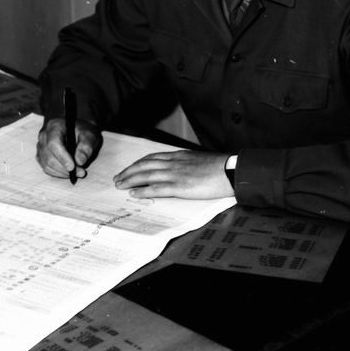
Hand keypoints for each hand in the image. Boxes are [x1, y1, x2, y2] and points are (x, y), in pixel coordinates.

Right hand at [36, 117, 100, 179]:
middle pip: (49, 156)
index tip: (73, 167)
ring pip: (46, 164)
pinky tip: (69, 172)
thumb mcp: (89, 135)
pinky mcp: (41, 155)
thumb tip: (79, 162)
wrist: (77, 129)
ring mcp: (40, 146)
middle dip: (64, 168)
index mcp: (54, 126)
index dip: (62, 157)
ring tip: (77, 173)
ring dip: (62, 172)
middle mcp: (44, 136)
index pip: (53, 144)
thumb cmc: (83, 130)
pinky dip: (58, 173)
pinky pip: (46, 168)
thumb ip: (86, 146)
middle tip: (81, 172)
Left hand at [113, 150, 233, 198]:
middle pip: (145, 165)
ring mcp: (176, 174)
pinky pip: (157, 188)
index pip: (152, 158)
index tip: (129, 168)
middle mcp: (174, 163)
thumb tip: (180, 169)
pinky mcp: (180, 186)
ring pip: (147, 175)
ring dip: (131, 180)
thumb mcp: (199, 160)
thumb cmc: (220, 167)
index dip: (138, 164)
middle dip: (129, 171)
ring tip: (120, 185)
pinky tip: (134, 194)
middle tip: (118, 178)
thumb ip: (187, 163)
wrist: (231, 170)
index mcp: (179, 156)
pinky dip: (143, 190)